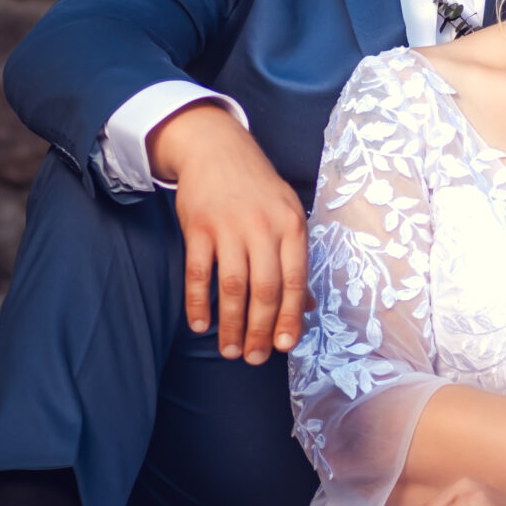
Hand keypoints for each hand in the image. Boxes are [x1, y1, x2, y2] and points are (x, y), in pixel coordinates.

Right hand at [147, 102, 308, 365]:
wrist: (217, 147)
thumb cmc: (258, 189)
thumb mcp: (287, 215)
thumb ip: (295, 260)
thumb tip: (307, 307)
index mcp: (292, 226)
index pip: (294, 280)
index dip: (289, 317)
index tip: (285, 346)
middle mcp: (263, 227)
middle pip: (264, 288)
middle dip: (260, 329)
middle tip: (254, 358)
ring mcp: (229, 226)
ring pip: (232, 285)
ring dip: (231, 323)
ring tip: (229, 350)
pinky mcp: (198, 226)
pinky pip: (198, 272)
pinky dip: (198, 302)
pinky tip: (200, 325)